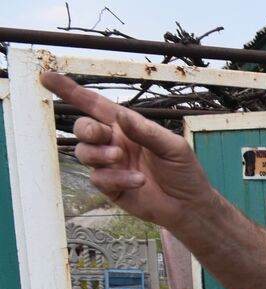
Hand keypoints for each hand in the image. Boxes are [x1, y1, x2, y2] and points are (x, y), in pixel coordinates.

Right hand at [39, 71, 216, 228]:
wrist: (189, 205)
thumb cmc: (184, 172)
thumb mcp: (173, 147)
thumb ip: (147, 131)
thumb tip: (121, 116)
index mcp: (127, 127)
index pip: (95, 105)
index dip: (71, 91)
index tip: (48, 78)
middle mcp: (114, 143)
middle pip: (83, 128)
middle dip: (86, 129)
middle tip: (102, 135)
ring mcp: (110, 165)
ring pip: (84, 153)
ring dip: (100, 154)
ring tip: (121, 158)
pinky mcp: (111, 187)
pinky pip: (98, 178)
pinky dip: (116, 178)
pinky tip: (137, 181)